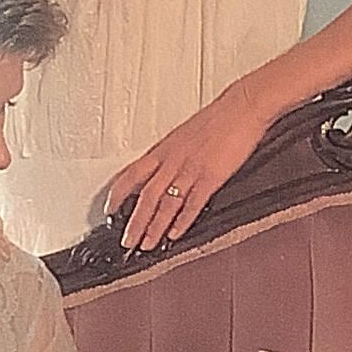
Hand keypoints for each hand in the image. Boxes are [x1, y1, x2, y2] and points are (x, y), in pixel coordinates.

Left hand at [107, 79, 278, 251]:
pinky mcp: (211, 176)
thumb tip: (164, 168)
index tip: (109, 210)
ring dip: (154, 227)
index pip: (131, 175)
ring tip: (147, 244)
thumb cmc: (218, 118)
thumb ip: (172, 153)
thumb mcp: (185, 134)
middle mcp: (172, 160)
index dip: (117, 194)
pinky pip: (192, 203)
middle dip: (134, 222)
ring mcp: (191, 169)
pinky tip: (175, 234)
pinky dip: (182, 221)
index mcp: (164, 149)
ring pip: (166, 203)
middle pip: (146, 196)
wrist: (243, 107)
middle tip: (126, 241)